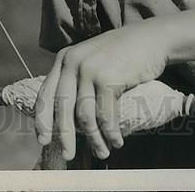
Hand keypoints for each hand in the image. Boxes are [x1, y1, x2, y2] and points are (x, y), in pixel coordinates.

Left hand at [33, 22, 169, 161]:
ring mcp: (90, 69)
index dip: (42, 119)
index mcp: (64, 58)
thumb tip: (67, 116)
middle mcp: (73, 62)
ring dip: (94, 139)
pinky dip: (110, 133)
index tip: (44, 140)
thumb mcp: (92, 59)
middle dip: (64, 136)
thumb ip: (77, 78)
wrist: (152, 38)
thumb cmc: (123, 53)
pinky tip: (116, 141)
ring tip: (103, 152)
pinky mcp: (108, 78)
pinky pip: (105, 115)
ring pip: (84, 115)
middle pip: (62, 107)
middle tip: (68, 155)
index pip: (45, 93)